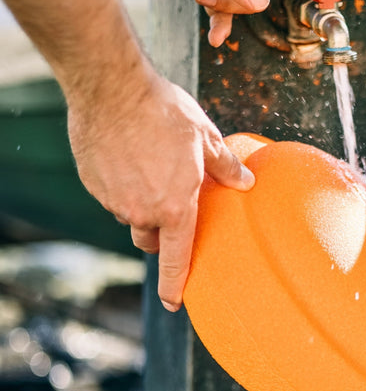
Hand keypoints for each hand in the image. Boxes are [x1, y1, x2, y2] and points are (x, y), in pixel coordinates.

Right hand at [67, 71, 253, 311]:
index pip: (176, 258)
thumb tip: (247, 183)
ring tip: (152, 168)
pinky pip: (112, 196)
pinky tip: (130, 158)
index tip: (174, 303)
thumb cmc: (165, 112)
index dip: (175, 284)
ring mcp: (114, 199)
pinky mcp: (93, 184)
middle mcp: (142, 211)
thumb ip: (227, 167)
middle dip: (162, 230)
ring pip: (131, 215)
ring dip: (142, 204)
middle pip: (151, 238)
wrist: (113, 87)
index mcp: (175, 207)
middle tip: (172, 202)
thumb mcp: (206, 138)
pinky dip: (123, 186)